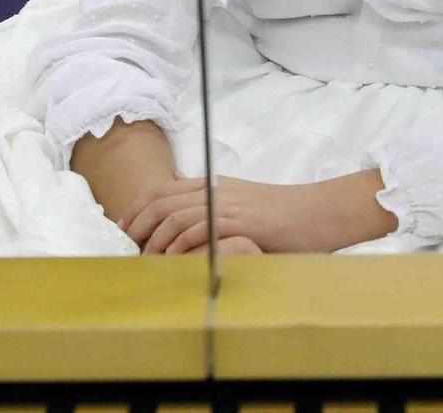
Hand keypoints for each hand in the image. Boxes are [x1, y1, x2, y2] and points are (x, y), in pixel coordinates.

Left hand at [122, 171, 397, 254]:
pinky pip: (203, 228)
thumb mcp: (245, 203)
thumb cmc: (285, 214)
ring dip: (155, 237)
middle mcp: (218, 190)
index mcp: (216, 185)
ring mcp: (230, 204)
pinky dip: (182, 242)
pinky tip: (172, 257)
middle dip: (137, 222)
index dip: (138, 207)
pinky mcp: (243, 221)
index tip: (123, 227)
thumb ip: (215, 204)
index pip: (165, 189)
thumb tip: (186, 206)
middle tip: (124, 245)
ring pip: (177, 214)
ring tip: (143, 257)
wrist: (320, 212)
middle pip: (163, 199)